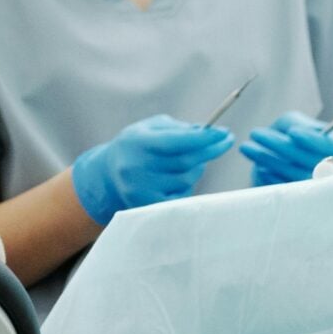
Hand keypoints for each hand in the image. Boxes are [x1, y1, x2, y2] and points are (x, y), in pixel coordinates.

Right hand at [71, 116, 233, 224]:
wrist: (108, 174)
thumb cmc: (136, 146)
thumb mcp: (150, 128)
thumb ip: (177, 128)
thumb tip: (206, 133)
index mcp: (138, 142)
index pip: (178, 141)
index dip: (204, 138)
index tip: (224, 133)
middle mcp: (136, 166)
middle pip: (186, 162)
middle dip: (209, 151)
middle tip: (222, 142)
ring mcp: (140, 188)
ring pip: (185, 180)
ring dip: (195, 169)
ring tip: (187, 162)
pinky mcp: (145, 205)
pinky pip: (180, 196)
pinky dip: (185, 186)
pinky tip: (177, 178)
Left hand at [241, 113, 332, 185]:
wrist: (282, 156)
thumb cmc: (290, 135)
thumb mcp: (293, 122)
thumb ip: (292, 123)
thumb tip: (290, 136)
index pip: (331, 144)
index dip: (312, 140)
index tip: (292, 132)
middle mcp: (331, 166)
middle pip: (309, 159)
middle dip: (279, 145)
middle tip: (255, 133)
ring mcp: (317, 185)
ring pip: (295, 174)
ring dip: (268, 160)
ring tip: (247, 147)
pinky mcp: (299, 197)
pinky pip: (286, 188)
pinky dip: (270, 177)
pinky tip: (258, 167)